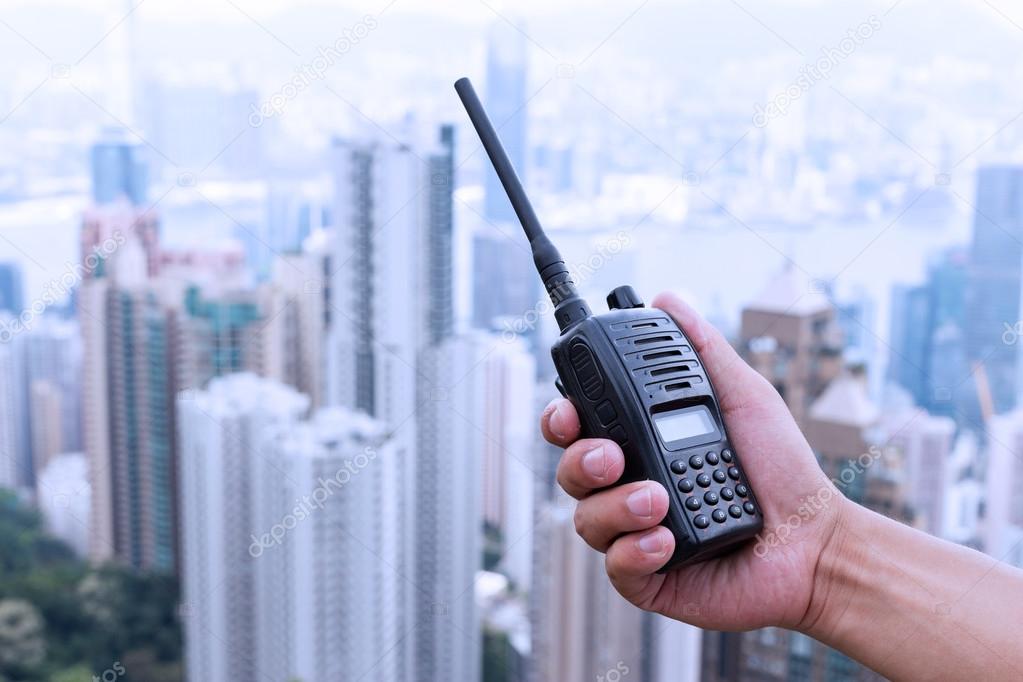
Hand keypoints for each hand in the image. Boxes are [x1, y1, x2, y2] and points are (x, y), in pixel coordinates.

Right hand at [540, 291, 849, 631]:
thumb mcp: (743, 396)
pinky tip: (664, 540)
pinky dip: (634, 550)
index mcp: (641, 445)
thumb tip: (667, 299)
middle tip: (612, 457)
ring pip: (587, 519)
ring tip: (659, 498)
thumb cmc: (780, 469)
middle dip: (579, 461)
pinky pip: (615, 566)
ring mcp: (637, 533)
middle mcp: (630, 487)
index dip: (562, 418)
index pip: (580, 428)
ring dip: (616, 506)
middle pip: (570, 472)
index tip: (570, 409)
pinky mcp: (649, 577)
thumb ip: (703, 349)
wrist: (814, 538)